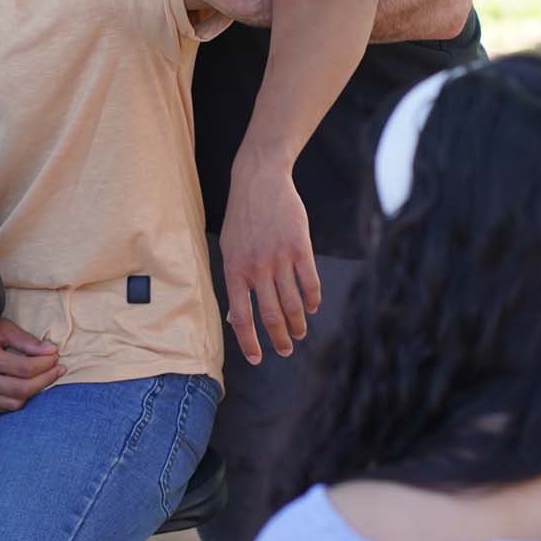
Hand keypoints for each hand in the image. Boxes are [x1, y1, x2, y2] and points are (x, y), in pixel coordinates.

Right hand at [0, 319, 63, 414]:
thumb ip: (25, 340)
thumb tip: (50, 351)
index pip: (25, 368)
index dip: (46, 364)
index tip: (56, 357)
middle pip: (22, 389)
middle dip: (45, 380)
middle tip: (58, 369)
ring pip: (14, 403)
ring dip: (33, 392)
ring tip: (43, 378)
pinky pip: (1, 409)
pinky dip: (16, 400)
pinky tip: (24, 388)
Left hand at [219, 148, 320, 365]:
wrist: (259, 181)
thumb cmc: (242, 218)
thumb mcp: (229, 249)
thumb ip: (234, 282)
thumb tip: (234, 318)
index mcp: (234, 270)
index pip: (241, 317)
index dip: (249, 342)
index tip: (257, 358)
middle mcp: (256, 268)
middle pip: (270, 315)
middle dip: (279, 338)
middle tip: (285, 350)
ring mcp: (279, 258)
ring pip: (292, 303)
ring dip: (297, 323)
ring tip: (300, 333)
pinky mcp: (300, 247)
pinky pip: (309, 282)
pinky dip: (312, 299)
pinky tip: (312, 307)